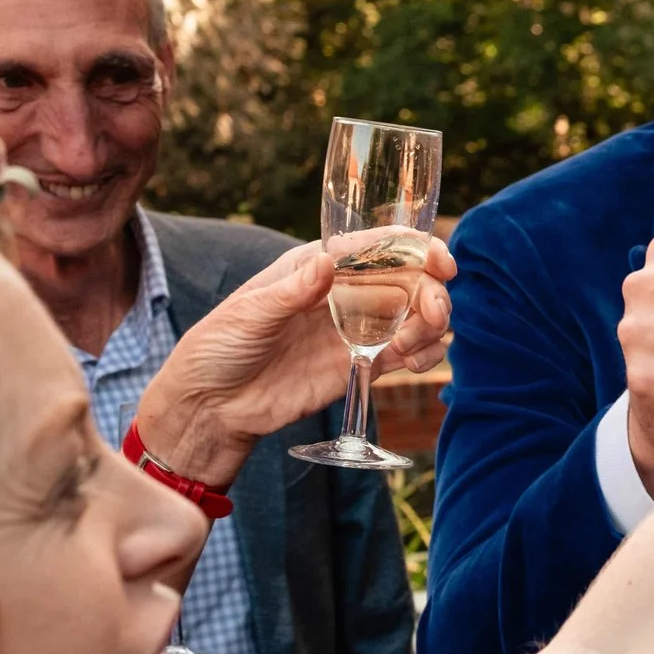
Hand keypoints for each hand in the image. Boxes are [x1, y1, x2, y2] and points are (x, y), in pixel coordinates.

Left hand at [134, 233, 456, 487]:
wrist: (211, 406)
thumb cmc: (217, 348)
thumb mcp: (249, 313)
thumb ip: (292, 290)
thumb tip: (328, 261)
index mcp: (316, 267)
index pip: (376, 247)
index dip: (416, 249)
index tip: (442, 263)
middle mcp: (344, 294)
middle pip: (408, 280)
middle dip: (432, 292)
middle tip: (435, 314)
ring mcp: (356, 330)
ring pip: (415, 316)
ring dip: (431, 325)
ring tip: (416, 345)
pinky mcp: (362, 366)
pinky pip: (408, 354)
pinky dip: (425, 355)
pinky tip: (415, 362)